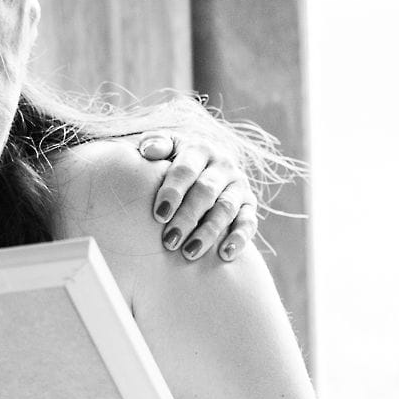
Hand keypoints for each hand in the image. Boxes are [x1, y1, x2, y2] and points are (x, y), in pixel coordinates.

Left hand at [135, 133, 258, 261]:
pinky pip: (249, 222)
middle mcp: (223, 165)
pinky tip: (224, 254)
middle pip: (206, 192)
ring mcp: (238, 185)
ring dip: (208, 232)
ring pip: (226, 209)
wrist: (203, 166)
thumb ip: (155, 143)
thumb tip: (149, 151)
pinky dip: (239, 238)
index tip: (158, 215)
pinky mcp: (249, 204)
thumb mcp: (165, 147)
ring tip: (189, 254)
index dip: (173, 192)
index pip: (186, 170)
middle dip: (187, 217)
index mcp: (199, 149)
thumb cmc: (172, 160)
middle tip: (169, 241)